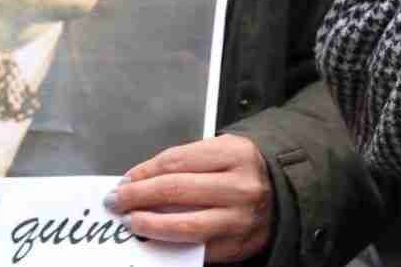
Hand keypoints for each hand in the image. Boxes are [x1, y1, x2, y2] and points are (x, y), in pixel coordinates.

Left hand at [107, 134, 272, 262]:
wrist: (284, 194)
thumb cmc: (241, 169)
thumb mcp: (219, 151)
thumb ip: (183, 162)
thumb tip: (137, 180)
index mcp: (234, 154)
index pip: (175, 162)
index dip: (143, 172)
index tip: (122, 181)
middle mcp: (240, 187)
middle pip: (175, 190)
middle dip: (138, 197)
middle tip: (116, 202)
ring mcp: (241, 219)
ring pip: (185, 225)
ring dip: (150, 226)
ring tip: (131, 223)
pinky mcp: (239, 246)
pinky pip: (198, 249)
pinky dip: (171, 245)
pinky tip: (154, 240)